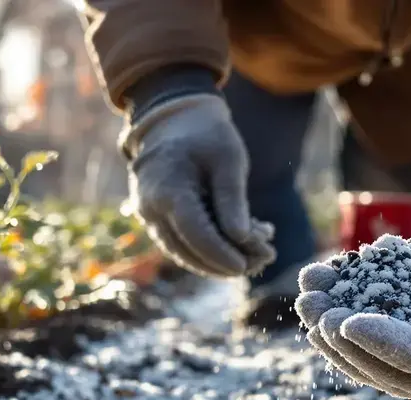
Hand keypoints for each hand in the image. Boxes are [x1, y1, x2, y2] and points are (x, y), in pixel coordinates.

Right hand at [121, 94, 274, 277]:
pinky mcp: (156, 220)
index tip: (246, 267)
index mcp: (168, 189)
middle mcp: (152, 208)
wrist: (173, 122)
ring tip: (255, 256)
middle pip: (187, 250)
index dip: (220, 254)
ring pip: (182, 253)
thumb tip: (242, 239)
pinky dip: (208, 250)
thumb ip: (233, 199)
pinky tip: (238, 245)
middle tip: (261, 261)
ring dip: (217, 261)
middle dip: (223, 263)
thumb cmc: (206, 135)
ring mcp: (149, 216)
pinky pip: (180, 244)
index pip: (195, 234)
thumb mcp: (229, 158)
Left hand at [295, 176, 410, 399]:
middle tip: (315, 313)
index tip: (349, 322)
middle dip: (351, 347)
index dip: (390, 346)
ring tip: (305, 302)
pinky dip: (343, 318)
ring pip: (381, 366)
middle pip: (400, 374)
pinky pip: (377, 343)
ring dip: (336, 339)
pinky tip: (317, 288)